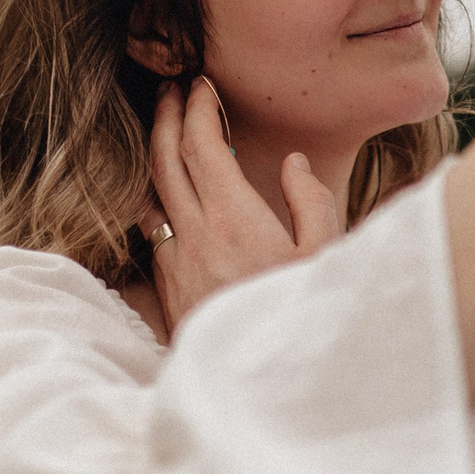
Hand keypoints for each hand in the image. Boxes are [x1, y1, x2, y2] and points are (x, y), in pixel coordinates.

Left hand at [144, 78, 344, 331]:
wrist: (260, 389)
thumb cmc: (301, 319)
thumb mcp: (325, 256)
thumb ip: (311, 203)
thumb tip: (291, 165)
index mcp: (234, 219)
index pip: (201, 145)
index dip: (196, 108)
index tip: (200, 84)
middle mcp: (194, 235)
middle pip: (164, 159)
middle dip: (164, 116)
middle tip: (169, 88)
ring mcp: (174, 262)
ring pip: (149, 192)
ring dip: (152, 154)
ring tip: (159, 128)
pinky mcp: (167, 289)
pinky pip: (151, 227)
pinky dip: (153, 194)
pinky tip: (162, 191)